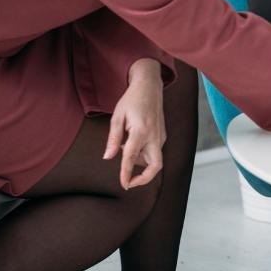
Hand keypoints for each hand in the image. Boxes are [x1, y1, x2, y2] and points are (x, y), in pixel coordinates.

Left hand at [103, 58, 166, 189]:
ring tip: (124, 147)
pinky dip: (143, 154)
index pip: (132, 157)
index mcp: (141, 131)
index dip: (126, 173)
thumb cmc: (132, 99)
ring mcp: (160, 136)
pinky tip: (131, 143)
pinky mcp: (162, 135)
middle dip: (144, 179)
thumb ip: (113, 139)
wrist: (149, 86)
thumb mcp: (117, 116)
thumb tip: (108, 157)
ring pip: (154, 160)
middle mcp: (154, 135)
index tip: (123, 184)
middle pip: (155, 166)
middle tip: (129, 183)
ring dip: (140, 163)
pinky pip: (154, 152)